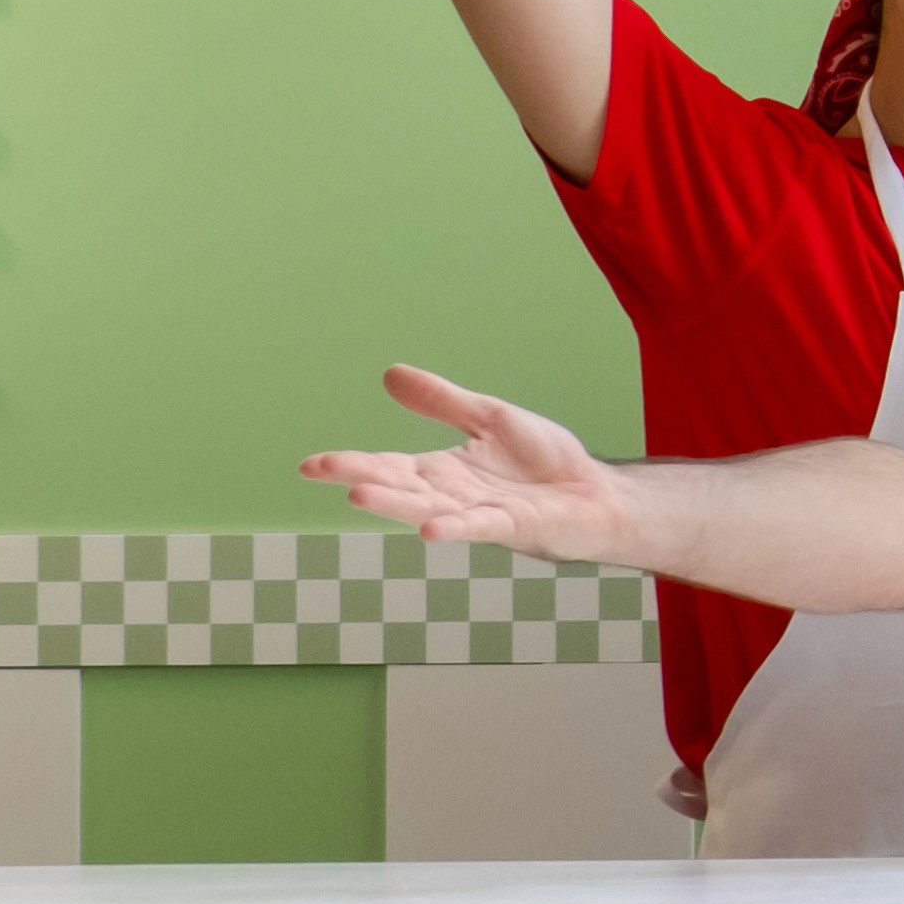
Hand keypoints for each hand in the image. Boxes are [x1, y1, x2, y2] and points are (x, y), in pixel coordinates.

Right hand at [301, 364, 649, 563]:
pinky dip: (456, 527)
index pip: (388, 466)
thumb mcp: (489, 417)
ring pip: (429, 509)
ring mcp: (479, 513)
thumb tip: (389, 373)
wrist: (595, 492)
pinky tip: (431, 530)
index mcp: (442, 471)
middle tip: (320, 469)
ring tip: (359, 496)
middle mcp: (452, 496)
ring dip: (396, 505)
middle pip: (398, 486)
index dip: (351, 464)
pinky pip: (480, 526)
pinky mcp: (513, 525)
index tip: (309, 465)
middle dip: (361, 477)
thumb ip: (442, 402)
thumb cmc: (543, 463)